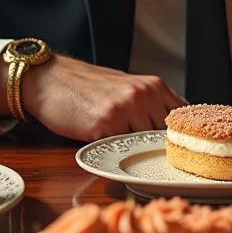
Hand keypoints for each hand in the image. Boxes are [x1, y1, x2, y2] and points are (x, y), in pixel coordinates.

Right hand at [0, 54, 185, 140]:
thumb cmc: (87, 86)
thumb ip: (151, 104)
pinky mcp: (106, 126)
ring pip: (143, 146)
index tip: (174, 150)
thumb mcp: (127, 87)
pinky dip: (113, 150)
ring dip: (133, 151)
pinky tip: (101, 138)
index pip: (181, 120)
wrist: (51, 80)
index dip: (177, 138)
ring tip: (117, 141)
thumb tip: (173, 130)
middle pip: (164, 137)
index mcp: (153, 86)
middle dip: (154, 148)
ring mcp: (126, 111)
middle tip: (140, 152)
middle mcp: (144, 96)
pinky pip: (119, 149)